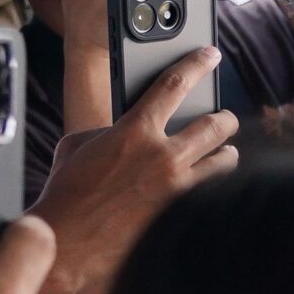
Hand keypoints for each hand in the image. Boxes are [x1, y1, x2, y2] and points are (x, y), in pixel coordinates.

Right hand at [29, 47, 239, 293]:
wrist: (68, 239)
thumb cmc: (67, 190)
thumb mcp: (80, 144)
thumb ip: (113, 129)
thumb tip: (131, 128)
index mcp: (135, 130)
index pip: (174, 85)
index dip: (196, 65)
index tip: (211, 54)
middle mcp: (164, 156)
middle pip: (215, 125)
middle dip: (225, 119)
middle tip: (225, 118)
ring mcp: (178, 187)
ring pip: (224, 161)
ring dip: (226, 154)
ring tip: (224, 154)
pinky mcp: (184, 213)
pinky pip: (214, 192)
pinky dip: (216, 186)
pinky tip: (215, 189)